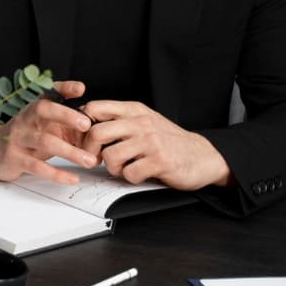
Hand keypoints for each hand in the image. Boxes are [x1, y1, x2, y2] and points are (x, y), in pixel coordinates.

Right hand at [0, 80, 98, 184]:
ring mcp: (17, 139)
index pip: (46, 93)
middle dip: (66, 115)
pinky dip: (57, 174)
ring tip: (90, 160)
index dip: (62, 88)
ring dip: (70, 152)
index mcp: (32, 110)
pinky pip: (37, 166)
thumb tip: (90, 112)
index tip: (79, 89)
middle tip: (87, 124)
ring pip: (44, 141)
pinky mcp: (14, 159)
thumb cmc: (22, 137)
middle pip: (42, 110)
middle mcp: (24, 120)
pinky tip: (72, 178)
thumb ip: (63, 116)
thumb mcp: (39, 123)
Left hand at [80, 99, 230, 190]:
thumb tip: (84, 124)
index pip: (94, 108)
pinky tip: (139, 174)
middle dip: (90, 150)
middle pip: (96, 132)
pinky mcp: (160, 162)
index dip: (81, 126)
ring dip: (112, 168)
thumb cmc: (169, 140)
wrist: (204, 156)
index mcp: (134, 111)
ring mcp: (151, 142)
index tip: (83, 139)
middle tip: (96, 159)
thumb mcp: (144, 121)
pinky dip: (130, 178)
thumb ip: (118, 120)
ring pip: (110, 156)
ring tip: (123, 168)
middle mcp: (141, 123)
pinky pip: (129, 173)